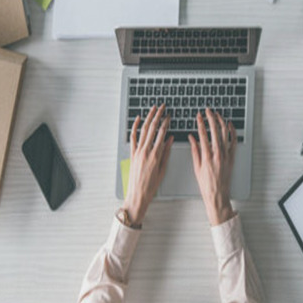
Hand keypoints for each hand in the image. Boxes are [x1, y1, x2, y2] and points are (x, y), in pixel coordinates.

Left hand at [123, 104, 172, 225]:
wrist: (137, 195)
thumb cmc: (151, 186)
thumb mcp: (162, 169)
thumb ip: (166, 153)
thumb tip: (170, 140)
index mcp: (156, 155)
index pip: (162, 133)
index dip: (166, 122)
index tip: (169, 116)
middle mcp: (146, 151)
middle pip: (152, 128)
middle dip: (158, 115)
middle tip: (162, 107)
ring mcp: (137, 151)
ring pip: (143, 130)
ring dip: (148, 118)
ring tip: (152, 109)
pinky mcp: (132, 154)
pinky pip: (133, 137)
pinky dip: (135, 127)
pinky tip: (138, 120)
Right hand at [188, 108, 235, 225]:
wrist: (217, 195)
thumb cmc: (206, 184)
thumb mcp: (196, 167)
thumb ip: (195, 151)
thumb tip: (192, 138)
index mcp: (207, 157)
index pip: (203, 135)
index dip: (200, 123)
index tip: (198, 116)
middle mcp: (218, 155)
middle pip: (215, 131)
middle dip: (211, 118)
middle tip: (208, 111)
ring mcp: (226, 156)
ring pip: (225, 134)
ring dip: (221, 122)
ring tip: (217, 115)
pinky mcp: (232, 158)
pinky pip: (234, 142)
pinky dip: (232, 132)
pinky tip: (229, 125)